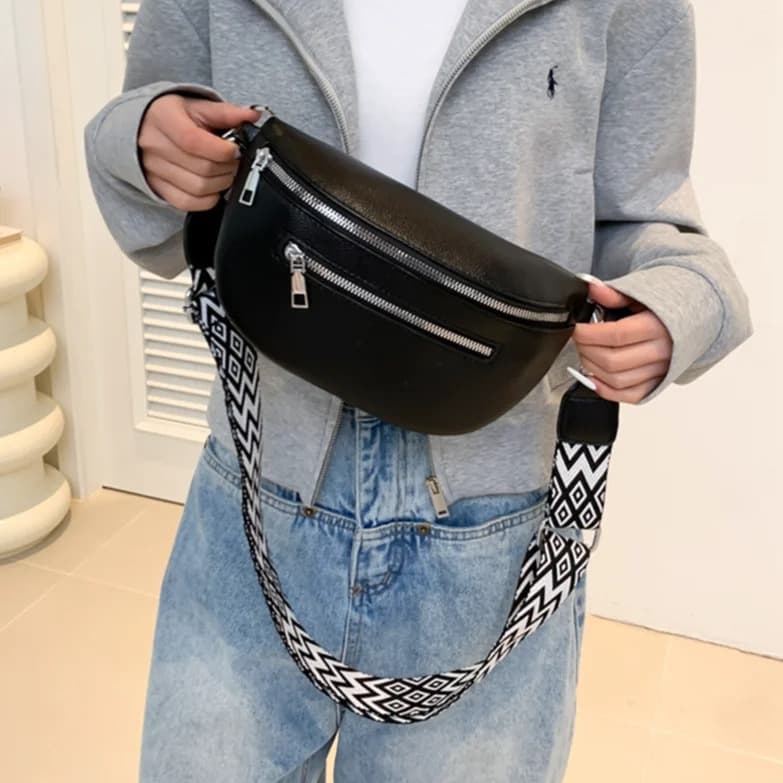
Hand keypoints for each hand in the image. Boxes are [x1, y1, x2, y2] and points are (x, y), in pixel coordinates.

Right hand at [137, 95, 260, 210]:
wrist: (146, 127)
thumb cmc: (173, 116)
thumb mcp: (198, 107)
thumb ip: (226, 113)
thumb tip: (253, 115)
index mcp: (163, 118)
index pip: (194, 142)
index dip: (222, 150)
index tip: (234, 149)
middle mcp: (154, 145)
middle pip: (202, 168)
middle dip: (228, 166)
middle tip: (233, 160)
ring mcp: (154, 170)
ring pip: (199, 188)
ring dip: (221, 182)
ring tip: (224, 171)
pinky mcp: (158, 188)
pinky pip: (188, 203)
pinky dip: (208, 198)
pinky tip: (212, 185)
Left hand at [570, 279, 672, 403]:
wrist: (694, 320)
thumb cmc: (665, 308)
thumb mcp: (641, 294)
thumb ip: (615, 294)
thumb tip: (592, 288)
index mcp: (657, 326)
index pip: (615, 335)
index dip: (588, 334)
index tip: (577, 329)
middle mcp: (661, 351)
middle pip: (612, 361)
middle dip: (586, 350)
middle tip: (579, 340)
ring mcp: (660, 370)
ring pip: (617, 380)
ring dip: (592, 369)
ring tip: (586, 354)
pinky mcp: (657, 383)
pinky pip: (630, 395)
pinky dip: (607, 391)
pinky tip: (594, 378)